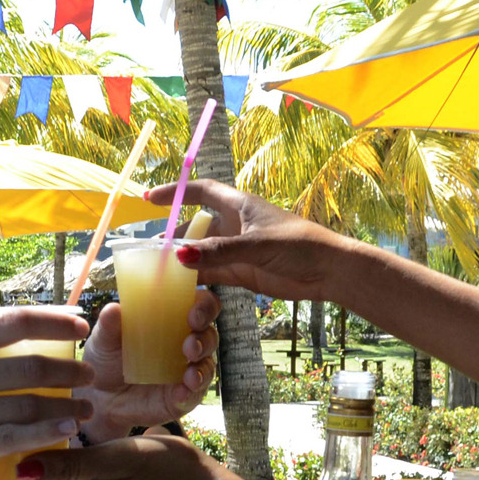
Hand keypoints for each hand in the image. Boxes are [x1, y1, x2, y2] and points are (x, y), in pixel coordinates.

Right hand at [0, 306, 92, 479]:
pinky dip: (42, 434)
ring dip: (63, 406)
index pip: (11, 322)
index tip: (81, 322)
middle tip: (90, 375)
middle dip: (67, 371)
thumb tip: (2, 340)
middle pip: (28, 366)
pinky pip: (7, 440)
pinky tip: (65, 432)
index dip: (52, 319)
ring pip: (24, 405)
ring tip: (85, 409)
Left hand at [79, 290, 217, 437]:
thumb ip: (109, 324)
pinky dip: (190, 392)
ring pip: (207, 364)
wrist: (101, 397)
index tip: (193, 312)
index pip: (200, 304)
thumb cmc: (107, 358)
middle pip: (209, 334)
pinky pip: (195, 394)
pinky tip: (180, 392)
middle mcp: (186, 342)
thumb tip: (114, 309)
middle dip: (205, 337)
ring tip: (188, 373)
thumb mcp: (104, 340)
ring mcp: (187, 370)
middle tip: (189, 344)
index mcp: (172, 319)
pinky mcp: (183, 396)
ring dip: (201, 366)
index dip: (204, 305)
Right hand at [148, 178, 357, 302]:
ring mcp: (237, 251)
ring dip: (183, 261)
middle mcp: (235, 226)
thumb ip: (218, 252)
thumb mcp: (256, 246)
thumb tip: (180, 255)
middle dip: (174, 235)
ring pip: (202, 253)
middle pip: (196, 227)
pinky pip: (212, 274)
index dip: (176, 192)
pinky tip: (179, 287)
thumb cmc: (298, 245)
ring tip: (158, 272)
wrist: (329, 271)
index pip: (201, 192)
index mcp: (239, 206)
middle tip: (149, 251)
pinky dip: (196, 279)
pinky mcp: (243, 273)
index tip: (149, 199)